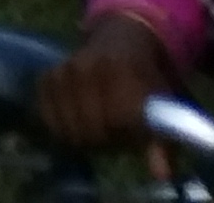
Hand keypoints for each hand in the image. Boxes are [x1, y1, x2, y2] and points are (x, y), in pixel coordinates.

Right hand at [35, 14, 177, 151]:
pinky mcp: (48, 75)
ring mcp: (65, 70)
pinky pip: (47, 114)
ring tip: (95, 125)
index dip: (122, 137)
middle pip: (87, 129)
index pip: (113, 125)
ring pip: (65, 126)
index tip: (130, 134)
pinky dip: (59, 123)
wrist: (124, 39)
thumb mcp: (167, 106)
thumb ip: (164, 143)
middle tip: (111, 133)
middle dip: (100, 139)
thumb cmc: (148, 79)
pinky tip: (74, 118)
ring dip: (78, 134)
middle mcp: (89, 69)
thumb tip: (161, 175)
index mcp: (123, 74)